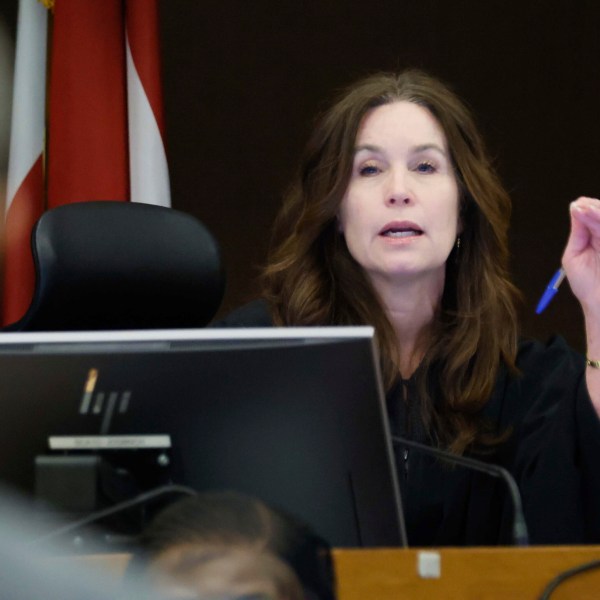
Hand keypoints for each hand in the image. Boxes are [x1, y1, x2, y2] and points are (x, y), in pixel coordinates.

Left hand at [562, 197, 599, 312]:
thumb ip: (578, 233)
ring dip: (598, 214)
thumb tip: (575, 209)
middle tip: (582, 205)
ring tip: (586, 209)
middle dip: (594, 209)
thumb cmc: (587, 284)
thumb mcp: (574, 255)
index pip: (594, 216)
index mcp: (596, 236)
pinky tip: (595, 217)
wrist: (598, 304)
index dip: (588, 208)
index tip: (577, 205)